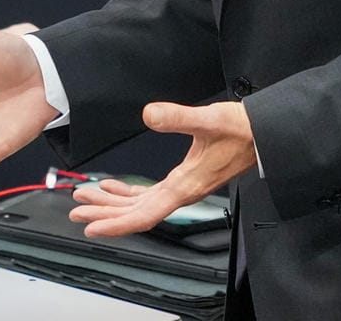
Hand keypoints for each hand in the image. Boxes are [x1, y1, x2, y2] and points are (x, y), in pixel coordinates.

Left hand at [67, 101, 255, 237]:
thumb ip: (178, 117)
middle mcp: (181, 193)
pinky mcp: (183, 180)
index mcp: (184, 187)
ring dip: (112, 202)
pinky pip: (149, 195)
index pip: (144, 214)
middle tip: (76, 208)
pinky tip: (111, 186)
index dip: (116, 223)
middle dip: (104, 212)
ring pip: (140, 204)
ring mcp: (182, 188)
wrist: (265, 136)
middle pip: (136, 212)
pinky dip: (127, 193)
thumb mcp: (210, 119)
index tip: (91, 227)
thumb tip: (150, 114)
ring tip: (86, 195)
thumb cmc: (243, 131)